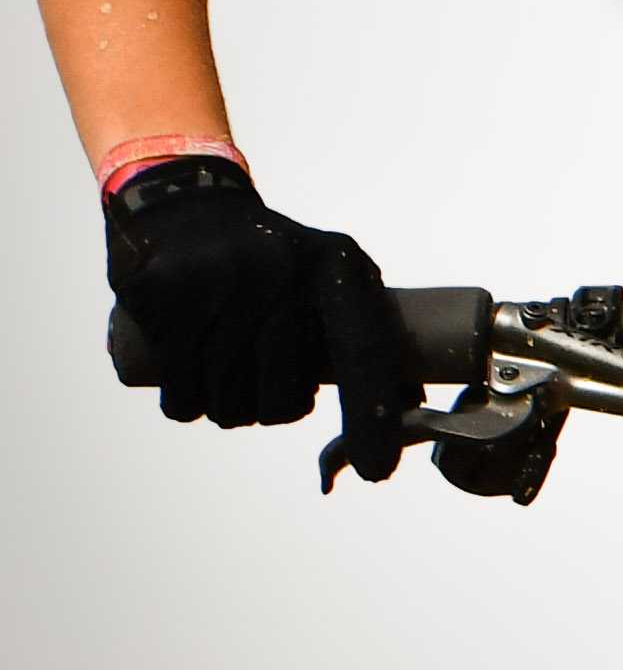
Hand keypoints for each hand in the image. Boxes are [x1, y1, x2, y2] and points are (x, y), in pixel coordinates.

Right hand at [103, 155, 413, 485]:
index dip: (371, 417)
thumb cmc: (274, 257)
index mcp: (334, 266)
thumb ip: (368, 335)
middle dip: (272, 406)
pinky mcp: (165, 299)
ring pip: (228, 408)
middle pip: (284, 402)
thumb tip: (410, 409)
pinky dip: (185, 401)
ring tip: (224, 358)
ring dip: (226, 405)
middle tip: (262, 371)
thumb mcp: (329, 273)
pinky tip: (190, 363)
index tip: (378, 468)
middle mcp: (282, 273)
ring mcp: (220, 284)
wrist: (187, 201)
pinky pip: (181, 399)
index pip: (363, 351)